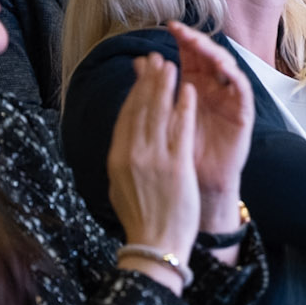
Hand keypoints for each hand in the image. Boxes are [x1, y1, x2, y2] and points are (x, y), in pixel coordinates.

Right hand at [104, 54, 200, 257]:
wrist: (154, 246)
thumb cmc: (140, 220)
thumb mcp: (119, 187)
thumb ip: (121, 160)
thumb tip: (121, 141)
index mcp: (117, 159)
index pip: (126, 116)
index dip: (134, 92)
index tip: (140, 74)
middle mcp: (132, 154)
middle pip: (140, 108)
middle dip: (149, 80)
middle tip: (155, 59)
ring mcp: (154, 159)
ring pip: (159, 113)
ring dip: (165, 86)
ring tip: (171, 66)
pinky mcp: (176, 166)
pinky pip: (180, 129)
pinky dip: (184, 107)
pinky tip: (188, 91)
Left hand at [166, 22, 251, 231]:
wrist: (197, 185)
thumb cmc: (181, 151)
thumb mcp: (165, 115)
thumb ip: (154, 87)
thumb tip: (138, 61)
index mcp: (193, 86)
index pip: (190, 55)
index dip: (182, 40)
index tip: (170, 26)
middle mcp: (213, 88)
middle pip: (208, 56)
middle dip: (197, 41)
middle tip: (185, 31)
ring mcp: (229, 98)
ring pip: (226, 66)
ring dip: (215, 53)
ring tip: (201, 44)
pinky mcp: (242, 113)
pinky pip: (242, 89)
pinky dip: (234, 75)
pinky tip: (223, 67)